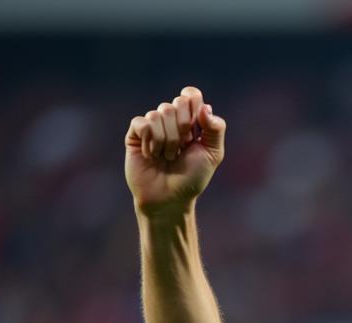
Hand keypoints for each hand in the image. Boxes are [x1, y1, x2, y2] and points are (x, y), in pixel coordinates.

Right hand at [125, 86, 225, 214]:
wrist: (170, 198)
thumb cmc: (192, 178)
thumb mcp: (212, 155)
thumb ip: (216, 129)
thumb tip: (205, 107)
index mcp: (191, 122)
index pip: (191, 96)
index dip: (192, 104)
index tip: (195, 126)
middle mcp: (171, 120)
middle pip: (175, 105)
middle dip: (181, 130)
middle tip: (181, 150)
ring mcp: (152, 126)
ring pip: (158, 114)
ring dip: (166, 142)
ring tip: (167, 158)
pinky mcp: (135, 134)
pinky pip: (142, 123)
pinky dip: (150, 141)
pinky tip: (151, 155)